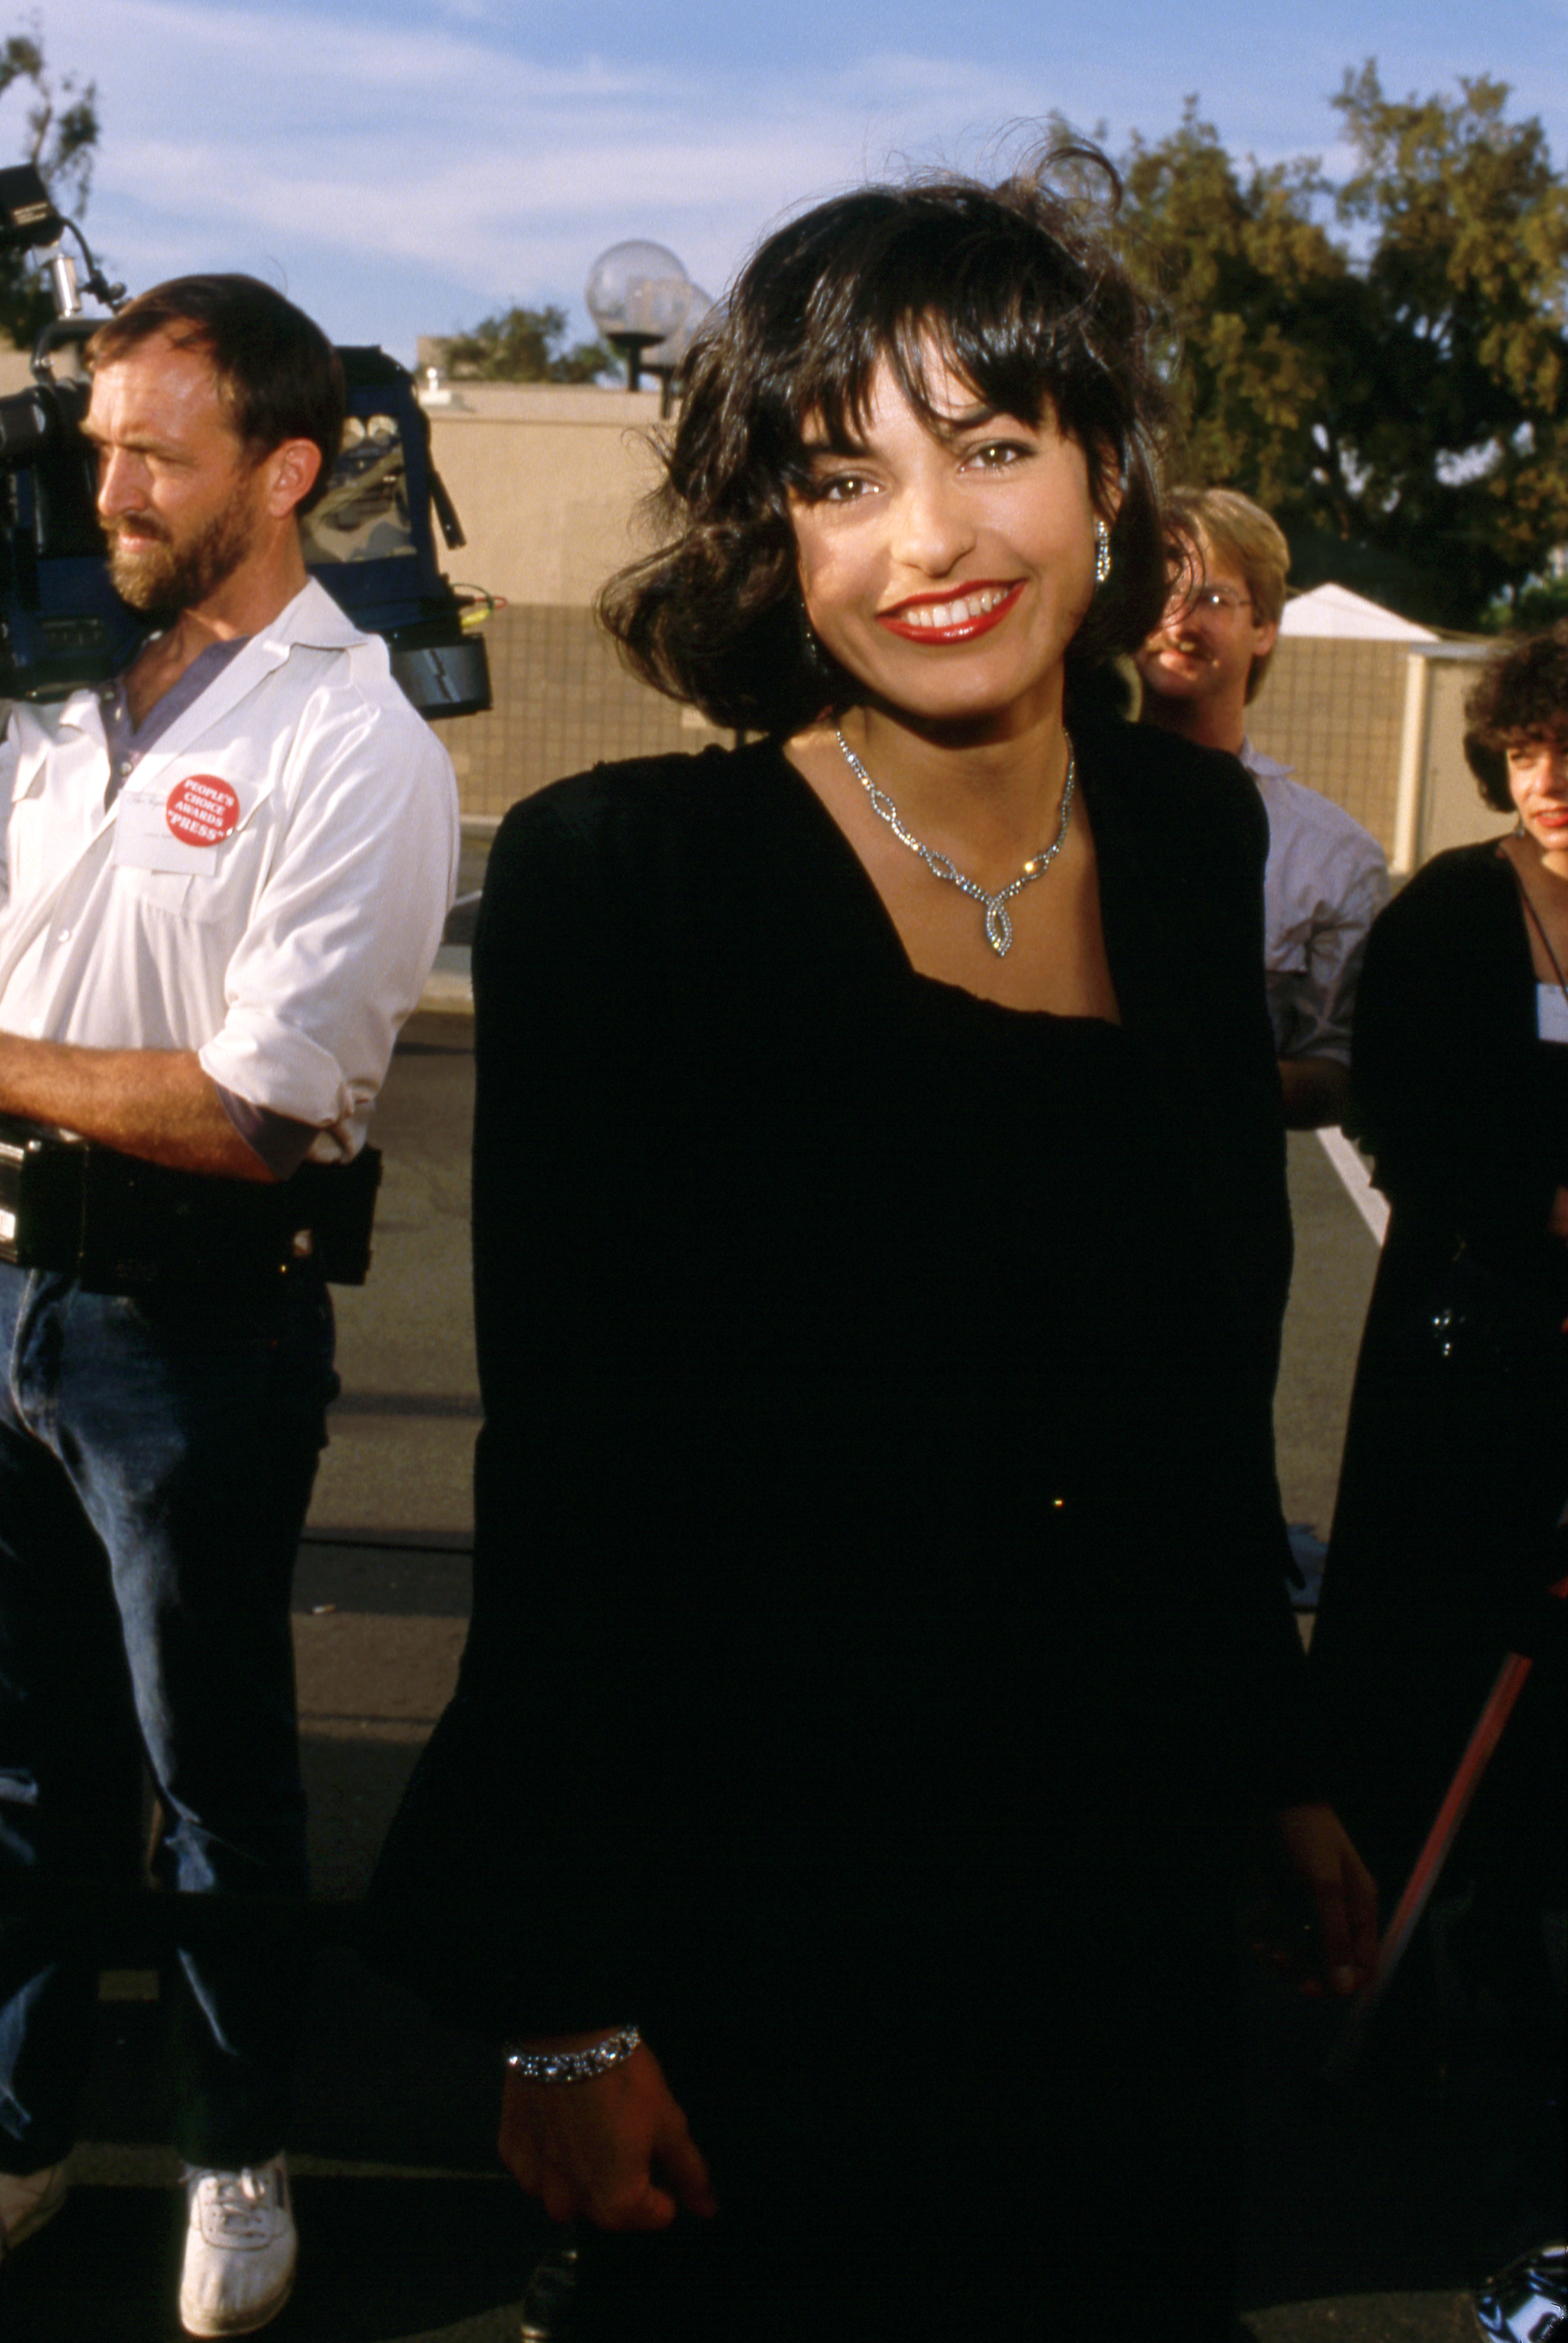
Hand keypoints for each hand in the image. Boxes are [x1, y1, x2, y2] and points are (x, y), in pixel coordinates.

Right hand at [498, 2040, 715, 2230]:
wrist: (565, 2035)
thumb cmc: (620, 2078)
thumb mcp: (668, 2123)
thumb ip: (689, 2172)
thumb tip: (708, 2208)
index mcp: (616, 2205)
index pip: (655, 2214)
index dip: (664, 2184)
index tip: (656, 2148)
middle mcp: (572, 2205)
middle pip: (610, 2207)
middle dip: (622, 2178)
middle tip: (625, 2129)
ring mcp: (537, 2183)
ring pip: (569, 2191)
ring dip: (581, 2170)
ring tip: (591, 2122)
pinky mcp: (512, 2155)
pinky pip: (536, 2168)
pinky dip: (549, 2152)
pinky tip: (561, 2119)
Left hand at [1257, 1802, 1378, 1998]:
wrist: (1277, 1802)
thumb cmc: (1308, 1835)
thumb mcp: (1323, 1884)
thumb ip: (1334, 1935)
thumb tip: (1343, 1987)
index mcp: (1359, 1913)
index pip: (1361, 1966)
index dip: (1340, 1983)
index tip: (1309, 1985)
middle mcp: (1337, 1917)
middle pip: (1328, 1966)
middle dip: (1303, 1970)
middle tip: (1278, 1960)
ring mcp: (1310, 1913)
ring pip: (1301, 1956)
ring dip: (1282, 1959)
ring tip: (1264, 1949)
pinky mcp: (1287, 1907)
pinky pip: (1282, 1939)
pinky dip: (1269, 1942)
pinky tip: (1257, 1937)